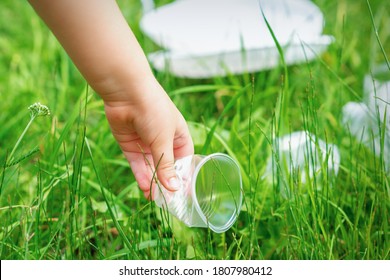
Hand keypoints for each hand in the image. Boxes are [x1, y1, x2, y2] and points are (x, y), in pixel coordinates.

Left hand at [103, 78, 193, 197]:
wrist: (127, 92)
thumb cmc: (154, 111)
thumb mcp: (163, 140)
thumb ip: (167, 166)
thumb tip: (174, 189)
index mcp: (179, 137)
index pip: (184, 162)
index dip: (183, 178)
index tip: (182, 196)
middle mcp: (163, 141)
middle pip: (166, 167)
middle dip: (165, 183)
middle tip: (165, 202)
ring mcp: (146, 143)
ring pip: (150, 167)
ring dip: (152, 182)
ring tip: (153, 199)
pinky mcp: (130, 145)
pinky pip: (136, 163)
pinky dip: (140, 175)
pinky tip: (144, 187)